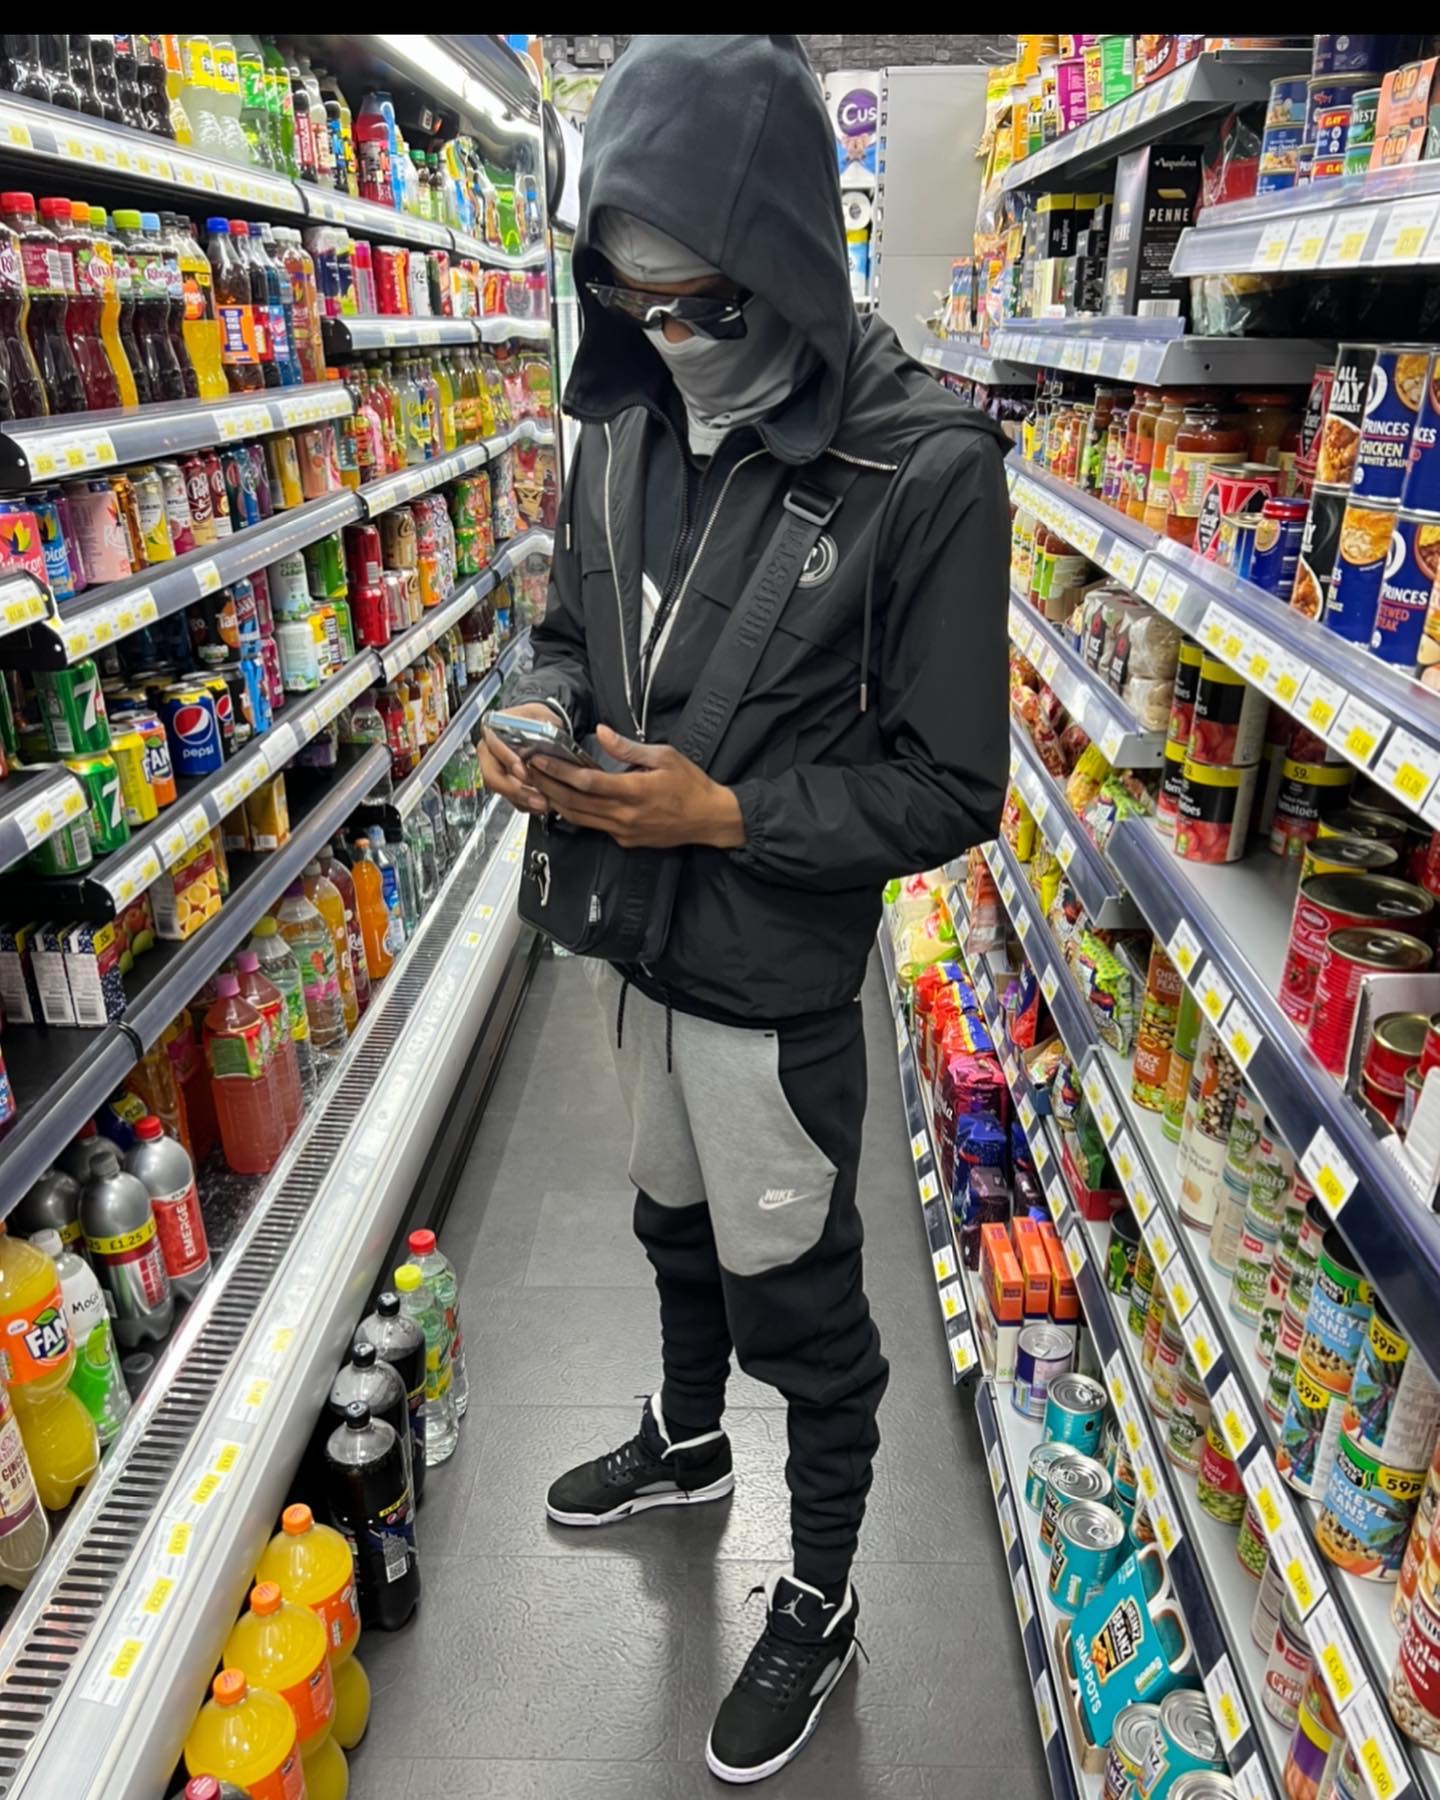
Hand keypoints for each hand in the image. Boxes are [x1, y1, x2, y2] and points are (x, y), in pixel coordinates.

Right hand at [479, 702, 562, 814]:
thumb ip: (538, 722)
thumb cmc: (536, 720)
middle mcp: (489, 754)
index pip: (492, 747)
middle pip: (492, 776)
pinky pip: (511, 799)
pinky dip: (526, 804)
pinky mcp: (506, 785)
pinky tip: (541, 805)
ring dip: (522, 800)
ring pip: (501, 791)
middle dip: (514, 788)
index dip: (507, 760)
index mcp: (492, 732)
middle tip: (535, 796)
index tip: (522, 770)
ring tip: (543, 803)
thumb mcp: (538, 714)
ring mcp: (496, 771)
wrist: (540, 728)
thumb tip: (543, 732)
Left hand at [529, 724, 744, 849]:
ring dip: (555, 802)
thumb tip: (603, 732)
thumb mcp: (665, 757)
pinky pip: (594, 827)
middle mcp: (625, 815)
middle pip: (575, 802)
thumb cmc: (691, 785)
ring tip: (537, 785)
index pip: (586, 782)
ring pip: (579, 818)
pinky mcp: (625, 840)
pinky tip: (563, 801)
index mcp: (634, 792)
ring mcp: (623, 831)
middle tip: (527, 771)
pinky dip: (574, 814)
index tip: (539, 759)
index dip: (558, 771)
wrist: (710, 819)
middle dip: (547, 786)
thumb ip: (629, 748)